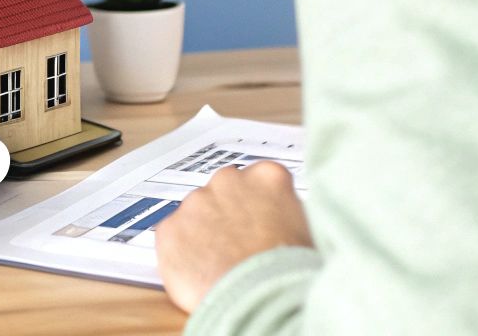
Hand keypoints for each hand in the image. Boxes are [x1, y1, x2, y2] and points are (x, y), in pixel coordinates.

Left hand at [156, 161, 312, 312]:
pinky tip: (202, 271)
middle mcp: (228, 181)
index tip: (260, 222)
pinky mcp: (169, 227)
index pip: (259, 180)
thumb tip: (282, 215)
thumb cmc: (289, 272)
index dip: (260, 205)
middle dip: (229, 214)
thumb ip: (287, 211)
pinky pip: (174, 236)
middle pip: (224, 191)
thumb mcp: (307, 231)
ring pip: (196, 213)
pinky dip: (183, 252)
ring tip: (222, 263)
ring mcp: (195, 203)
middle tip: (240, 245)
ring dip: (204, 232)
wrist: (259, 300)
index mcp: (267, 177)